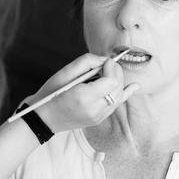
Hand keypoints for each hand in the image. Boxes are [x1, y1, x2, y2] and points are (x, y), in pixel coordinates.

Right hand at [24, 53, 140, 132]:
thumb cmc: (51, 93)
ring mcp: (98, 116)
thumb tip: (104, 59)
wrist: (44, 118)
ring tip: (109, 71)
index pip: (111, 81)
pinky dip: (125, 94)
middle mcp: (94, 109)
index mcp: (84, 96)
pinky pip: (116, 104)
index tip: (104, 62)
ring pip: (118, 95)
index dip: (111, 68)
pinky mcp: (99, 119)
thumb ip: (87, 62)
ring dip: (117, 81)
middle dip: (116, 72)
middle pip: (117, 88)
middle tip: (107, 64)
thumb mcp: (64, 72)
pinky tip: (134, 86)